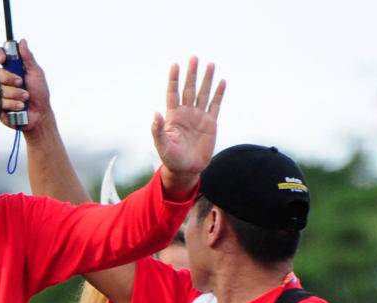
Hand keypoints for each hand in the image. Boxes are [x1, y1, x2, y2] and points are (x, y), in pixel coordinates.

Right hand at [0, 39, 50, 132]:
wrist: (39, 116)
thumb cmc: (39, 94)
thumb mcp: (36, 73)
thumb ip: (28, 58)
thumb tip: (22, 41)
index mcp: (11, 68)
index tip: (3, 59)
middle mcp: (2, 79)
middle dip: (11, 78)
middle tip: (22, 83)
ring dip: (15, 94)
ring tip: (25, 99)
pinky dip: (13, 104)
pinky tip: (20, 107)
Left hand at [153, 57, 225, 197]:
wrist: (186, 169)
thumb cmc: (171, 158)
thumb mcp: (162, 145)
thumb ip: (158, 130)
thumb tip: (156, 114)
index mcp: (173, 116)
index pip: (173, 93)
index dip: (173, 79)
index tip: (175, 65)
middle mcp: (186, 113)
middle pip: (189, 89)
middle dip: (191, 74)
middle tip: (194, 58)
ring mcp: (199, 117)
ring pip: (203, 94)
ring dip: (206, 79)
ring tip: (210, 64)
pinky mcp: (210, 123)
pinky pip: (215, 105)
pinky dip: (218, 94)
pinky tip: (221, 82)